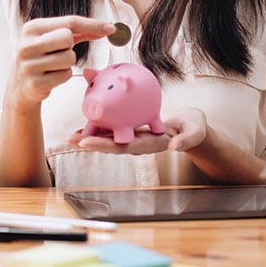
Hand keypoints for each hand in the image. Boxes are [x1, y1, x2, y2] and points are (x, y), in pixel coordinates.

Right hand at [7, 16, 114, 110]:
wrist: (21, 85)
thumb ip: (78, 31)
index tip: (110, 28)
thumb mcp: (53, 39)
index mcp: (32, 28)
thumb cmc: (42, 57)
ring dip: (67, 63)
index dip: (92, 24)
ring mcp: (29, 65)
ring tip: (53, 66)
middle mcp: (27, 45)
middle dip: (70, 46)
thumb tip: (106, 28)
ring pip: (69, 58)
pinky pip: (66, 75)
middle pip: (68, 38)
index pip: (69, 22)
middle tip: (59, 52)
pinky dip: (63, 76)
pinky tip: (51, 76)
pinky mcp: (35, 83)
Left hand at [66, 108, 207, 155]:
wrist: (191, 127)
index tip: (88, 143)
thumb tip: (174, 148)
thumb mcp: (194, 132)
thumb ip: (186, 140)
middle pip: (111, 144)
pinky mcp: (134, 127)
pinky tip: (87, 118)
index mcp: (150, 144)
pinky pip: (115, 125)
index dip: (105, 145)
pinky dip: (101, 122)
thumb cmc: (193, 128)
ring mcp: (135, 136)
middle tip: (71, 140)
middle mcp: (138, 142)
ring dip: (90, 136)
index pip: (124, 146)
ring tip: (70, 136)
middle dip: (91, 143)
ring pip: (110, 137)